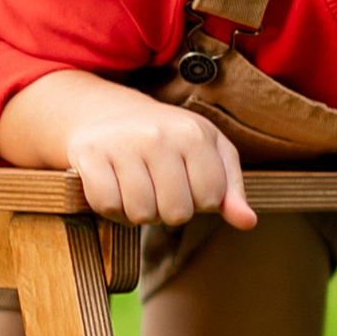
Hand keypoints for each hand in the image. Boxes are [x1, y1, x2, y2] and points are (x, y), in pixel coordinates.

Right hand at [0, 74, 257, 231]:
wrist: (107, 113)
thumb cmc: (168, 140)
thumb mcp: (208, 154)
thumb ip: (231, 189)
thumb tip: (248, 223)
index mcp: (195, 133)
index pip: (210, 200)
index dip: (200, 202)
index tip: (189, 184)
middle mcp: (159, 135)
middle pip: (176, 213)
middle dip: (169, 211)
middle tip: (159, 189)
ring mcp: (122, 143)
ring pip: (141, 213)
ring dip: (139, 212)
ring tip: (137, 189)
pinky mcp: (89, 153)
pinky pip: (107, 206)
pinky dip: (111, 208)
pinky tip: (115, 188)